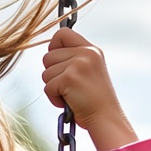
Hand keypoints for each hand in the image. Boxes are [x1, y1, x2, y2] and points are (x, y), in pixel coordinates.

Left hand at [41, 28, 136, 150]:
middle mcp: (86, 53)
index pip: (62, 33)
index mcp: (91, 49)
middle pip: (47, 56)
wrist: (105, 117)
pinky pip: (47, 87)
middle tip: (68, 86)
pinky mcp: (69, 77)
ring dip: (53, 87)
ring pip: (45, 73)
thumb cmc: (93, 99)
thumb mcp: (87, 71)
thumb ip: (73, 59)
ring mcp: (78, 64)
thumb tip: (49, 52)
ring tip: (70, 94)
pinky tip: (68, 101)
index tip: (58, 63)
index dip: (53, 47)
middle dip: (52, 74)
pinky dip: (54, 98)